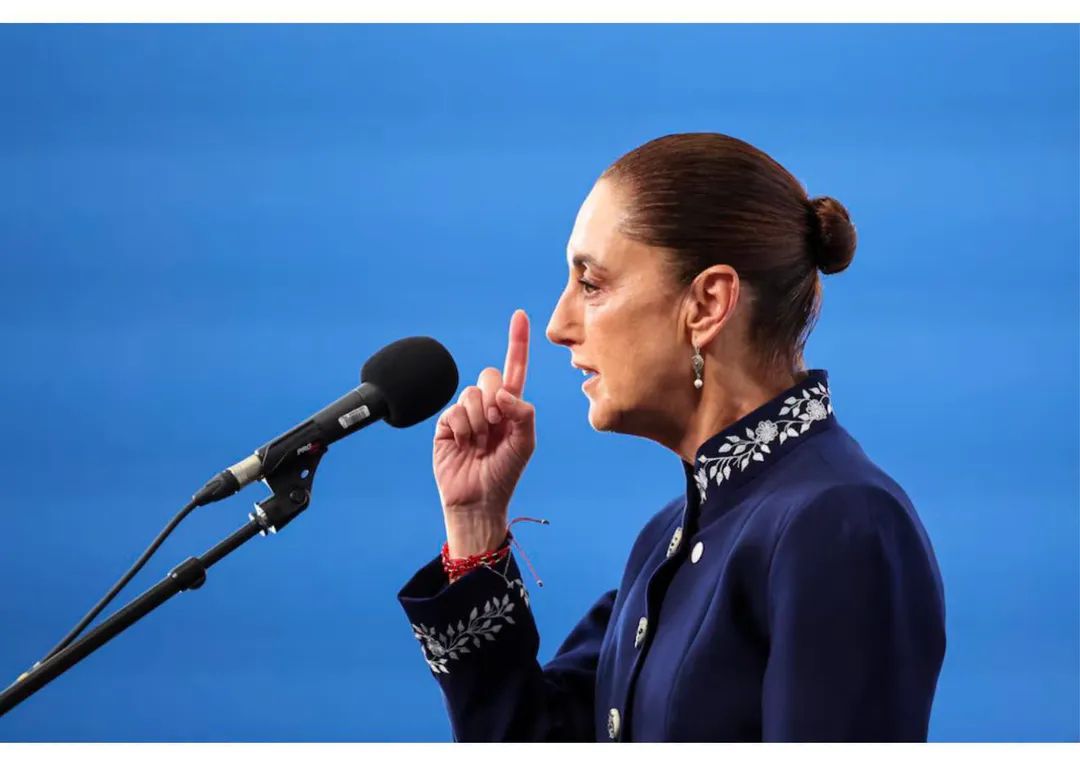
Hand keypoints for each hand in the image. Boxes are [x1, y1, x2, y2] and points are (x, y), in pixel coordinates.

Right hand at [434, 309, 536, 556]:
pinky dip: (462, 428)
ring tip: (479, 444)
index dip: (517, 341)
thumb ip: (522, 413)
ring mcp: (465, 414)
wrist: (478, 500)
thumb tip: (501, 393)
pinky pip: (454, 411)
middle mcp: (488, 405)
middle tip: (495, 427)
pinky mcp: (445, 424)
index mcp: (510, 406)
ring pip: (472, 393)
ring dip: (478, 421)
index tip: (521, 315)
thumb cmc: (505, 473)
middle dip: (495, 401)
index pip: (515, 367)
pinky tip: (463, 445)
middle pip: (490, 375)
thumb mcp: (525, 443)